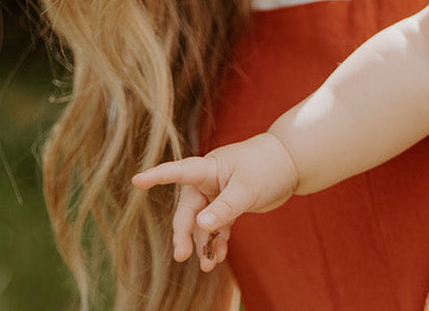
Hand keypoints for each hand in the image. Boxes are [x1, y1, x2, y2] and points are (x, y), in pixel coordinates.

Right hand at [131, 132, 299, 271]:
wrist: (292, 163)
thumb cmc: (268, 166)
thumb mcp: (246, 189)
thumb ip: (224, 208)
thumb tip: (201, 226)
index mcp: (209, 168)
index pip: (178, 172)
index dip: (157, 177)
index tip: (136, 181)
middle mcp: (209, 182)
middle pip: (188, 211)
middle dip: (184, 234)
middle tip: (181, 256)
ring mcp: (218, 195)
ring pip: (202, 223)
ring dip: (203, 243)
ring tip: (208, 265)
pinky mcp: (229, 205)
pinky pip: (217, 226)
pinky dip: (217, 241)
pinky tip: (218, 256)